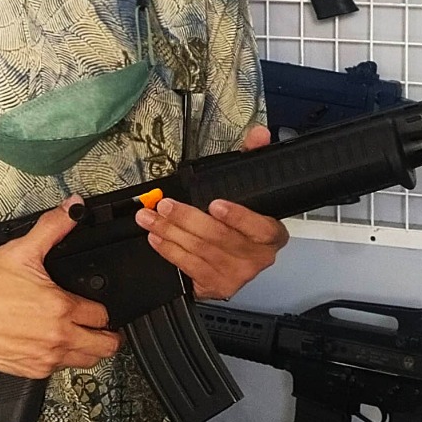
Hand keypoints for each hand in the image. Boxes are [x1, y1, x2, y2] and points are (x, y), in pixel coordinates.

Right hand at [0, 198, 119, 377]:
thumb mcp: (23, 249)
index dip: (103, 311)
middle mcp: (55, 339)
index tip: (97, 308)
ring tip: (78, 337)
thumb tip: (73, 208)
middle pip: (103, 348)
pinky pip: (56, 372)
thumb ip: (54, 228)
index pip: (103, 317)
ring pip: (83, 362)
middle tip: (101, 328)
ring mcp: (41, 359)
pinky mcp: (25, 371)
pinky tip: (49, 345)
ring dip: (86, 351)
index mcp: (61, 309)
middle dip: (107, 337)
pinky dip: (58, 361)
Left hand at [135, 125, 288, 299]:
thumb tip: (258, 134)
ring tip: (150, 218)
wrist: (235, 258)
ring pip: (200, 252)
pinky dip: (169, 252)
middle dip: (187, 219)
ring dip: (170, 233)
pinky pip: (189, 268)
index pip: (261, 228)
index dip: (239, 217)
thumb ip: (252, 158)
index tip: (215, 205)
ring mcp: (236, 275)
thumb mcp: (247, 188)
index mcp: (271, 234)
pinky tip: (156, 238)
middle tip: (164, 205)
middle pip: (220, 239)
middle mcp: (257, 258)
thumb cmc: (240, 221)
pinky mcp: (215, 287)